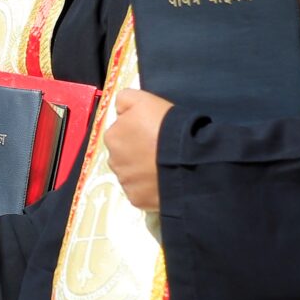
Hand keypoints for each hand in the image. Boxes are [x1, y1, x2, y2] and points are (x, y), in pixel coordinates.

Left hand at [106, 89, 171, 210]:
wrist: (186, 159)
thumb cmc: (165, 126)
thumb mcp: (144, 99)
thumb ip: (125, 100)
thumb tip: (119, 111)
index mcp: (112, 136)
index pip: (121, 132)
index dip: (137, 131)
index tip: (153, 132)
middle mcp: (112, 161)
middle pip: (124, 154)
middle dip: (137, 152)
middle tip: (159, 149)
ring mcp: (124, 182)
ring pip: (131, 174)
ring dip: (142, 170)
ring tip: (163, 166)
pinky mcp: (135, 199)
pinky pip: (140, 191)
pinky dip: (149, 187)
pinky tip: (163, 180)